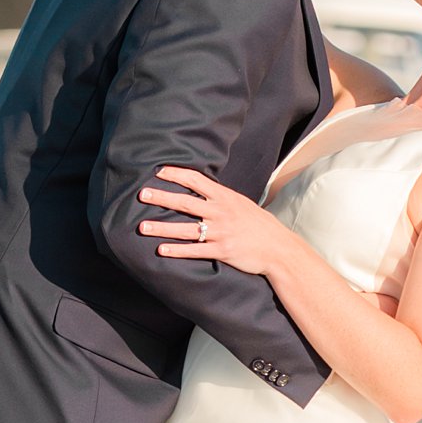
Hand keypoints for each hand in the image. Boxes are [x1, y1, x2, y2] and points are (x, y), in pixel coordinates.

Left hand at [137, 167, 285, 273]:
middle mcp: (221, 212)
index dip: (175, 174)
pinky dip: (177, 250)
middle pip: (185, 202)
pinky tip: (161, 250)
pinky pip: (195, 250)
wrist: (279, 248)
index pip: (195, 180)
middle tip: (142, 194)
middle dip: (162, 197)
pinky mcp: (222, 251)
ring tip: (142, 227)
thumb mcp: (241, 204)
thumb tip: (202, 191)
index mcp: (225, 197)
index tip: (158, 172)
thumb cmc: (259, 225)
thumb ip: (221, 198)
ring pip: (186, 229)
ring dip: (162, 228)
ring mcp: (221, 232)